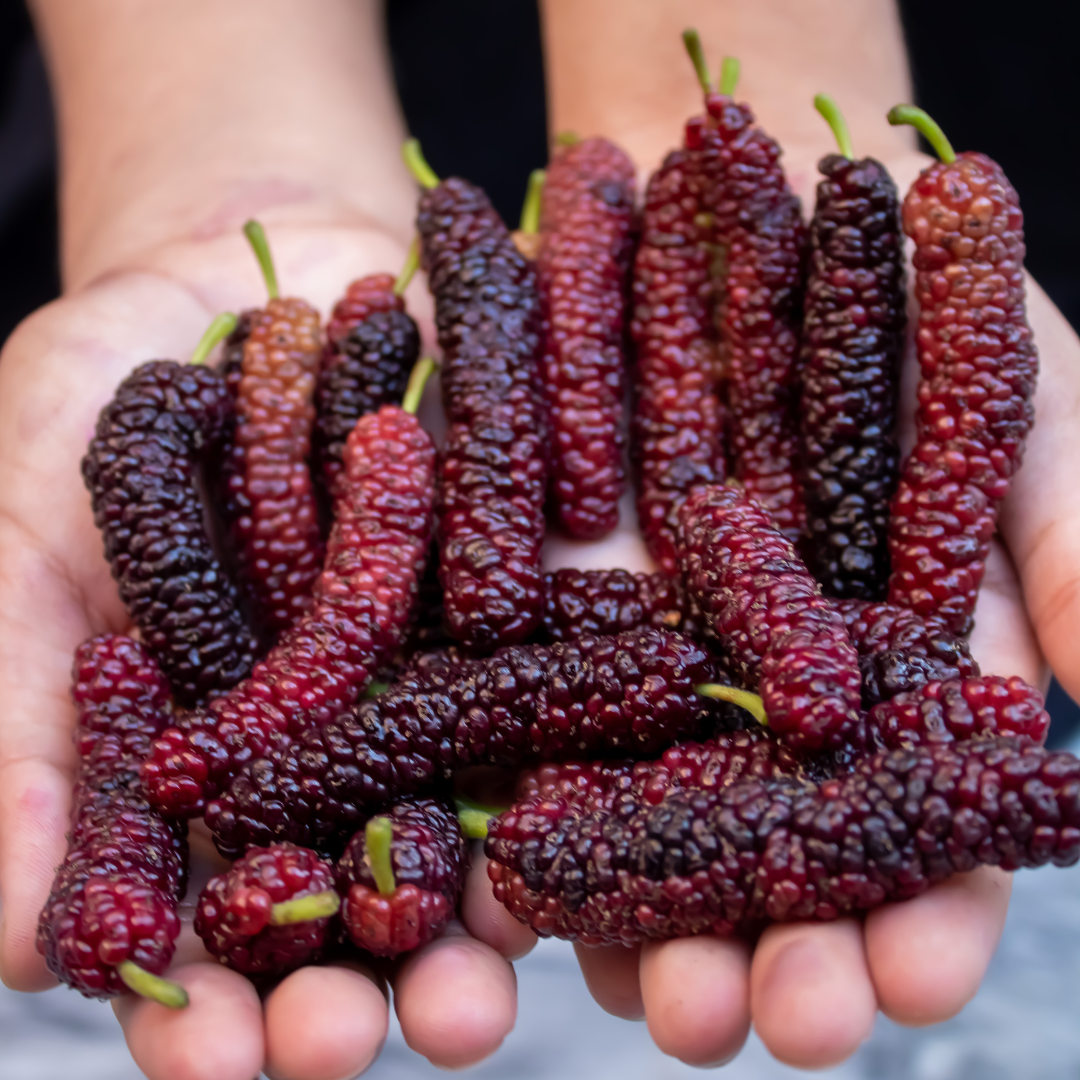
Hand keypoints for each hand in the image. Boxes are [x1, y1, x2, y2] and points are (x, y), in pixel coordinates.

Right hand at [0, 221, 540, 1079]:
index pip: (198, 919)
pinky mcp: (519, 613)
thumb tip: (23, 932)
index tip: (218, 1066)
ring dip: (474, 921)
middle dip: (356, 986)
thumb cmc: (105, 402)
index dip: (200, 1007)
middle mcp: (330, 745)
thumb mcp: (20, 540)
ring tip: (485, 1001)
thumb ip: (11, 716)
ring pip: (463, 827)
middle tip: (375, 1046)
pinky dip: (566, 765)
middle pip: (344, 900)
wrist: (254, 282)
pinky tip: (579, 834)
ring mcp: (434, 684)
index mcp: (202, 760)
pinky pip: (552, 700)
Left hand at [544, 147, 1078, 1068]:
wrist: (736, 201)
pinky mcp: (530, 613)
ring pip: (633, 828)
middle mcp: (757, 697)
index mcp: (886, 678)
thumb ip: (1067, 541)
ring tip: (650, 1000)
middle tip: (772, 1024)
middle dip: (773, 950)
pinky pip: (512, 726)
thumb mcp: (1017, 403)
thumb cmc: (907, 292)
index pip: (916, 833)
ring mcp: (636, 661)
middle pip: (766, 860)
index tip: (911, 980)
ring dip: (641, 923)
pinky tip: (511, 888)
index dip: (924, 914)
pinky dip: (512, 806)